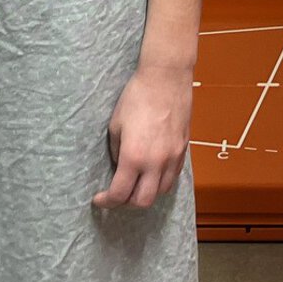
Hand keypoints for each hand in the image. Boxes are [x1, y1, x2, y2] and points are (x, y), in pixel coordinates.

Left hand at [95, 63, 191, 208]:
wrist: (166, 78)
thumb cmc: (137, 97)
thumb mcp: (115, 125)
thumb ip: (116, 151)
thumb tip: (118, 166)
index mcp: (134, 156)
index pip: (120, 193)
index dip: (106, 201)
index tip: (99, 199)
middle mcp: (155, 162)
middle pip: (143, 201)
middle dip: (126, 203)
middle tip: (116, 194)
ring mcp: (172, 157)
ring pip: (160, 192)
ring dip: (145, 194)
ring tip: (134, 185)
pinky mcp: (183, 150)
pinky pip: (172, 177)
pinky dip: (160, 182)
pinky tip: (151, 174)